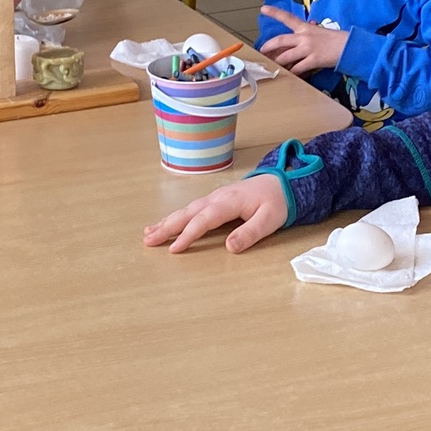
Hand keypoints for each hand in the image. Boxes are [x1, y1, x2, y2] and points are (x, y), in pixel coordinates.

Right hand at [144, 176, 289, 254]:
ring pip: (186, 210)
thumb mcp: (270, 220)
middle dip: (167, 227)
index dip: (188, 234)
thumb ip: (250, 233)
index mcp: (229, 202)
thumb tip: (230, 247)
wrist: (282, 182)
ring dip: (166, 222)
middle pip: (187, 213)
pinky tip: (165, 223)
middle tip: (149, 241)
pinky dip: (175, 217)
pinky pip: (191, 209)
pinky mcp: (214, 200)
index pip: (204, 220)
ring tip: (148, 234)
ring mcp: (214, 197)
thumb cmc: (276, 202)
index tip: (174, 248)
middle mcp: (217, 198)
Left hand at [259, 6, 347, 76]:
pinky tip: (288, 75)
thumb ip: (307, 35)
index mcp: (306, 28)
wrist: (350, 46)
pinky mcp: (313, 60)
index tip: (263, 9)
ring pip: (286, 56)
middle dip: (268, 46)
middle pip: (280, 40)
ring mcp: (308, 49)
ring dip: (278, 63)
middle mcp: (304, 37)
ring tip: (272, 67)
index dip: (275, 13)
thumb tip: (297, 41)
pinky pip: (297, 68)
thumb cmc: (336, 39)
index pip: (288, 18)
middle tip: (261, 51)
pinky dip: (292, 73)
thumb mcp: (320, 32)